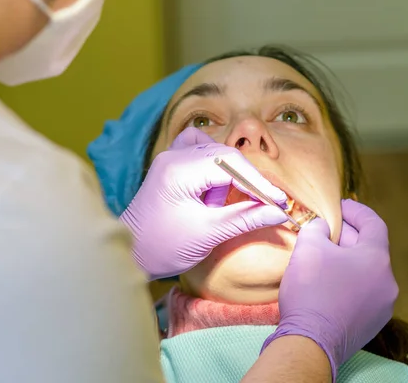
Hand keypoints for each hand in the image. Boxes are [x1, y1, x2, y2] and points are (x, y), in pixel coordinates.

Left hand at [121, 128, 288, 279]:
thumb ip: (245, 218)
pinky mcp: (170, 167)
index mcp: (179, 170)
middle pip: (225, 155)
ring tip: (224, 203)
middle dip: (248, 179)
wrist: (128, 255)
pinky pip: (197, 152)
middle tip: (268, 204)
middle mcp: (173, 157)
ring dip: (230, 174)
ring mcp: (169, 159)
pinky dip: (213, 165)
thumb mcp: (208, 234)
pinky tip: (214, 186)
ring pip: (214, 152)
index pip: (231, 164)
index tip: (279, 201)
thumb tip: (278, 212)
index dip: (259, 182)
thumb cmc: (162, 247)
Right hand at [263, 199, 397, 380]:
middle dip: (347, 236)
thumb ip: (318, 228)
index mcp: (377, 259)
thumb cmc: (311, 289)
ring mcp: (382, 306)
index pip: (373, 223)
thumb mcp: (309, 247)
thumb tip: (323, 228)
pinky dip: (347, 282)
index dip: (356, 210)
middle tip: (324, 229)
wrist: (310, 341)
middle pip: (369, 249)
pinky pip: (361, 293)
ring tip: (323, 257)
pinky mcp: (371, 324)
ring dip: (347, 261)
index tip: (339, 206)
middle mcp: (388, 282)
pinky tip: (326, 283)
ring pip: (365, 273)